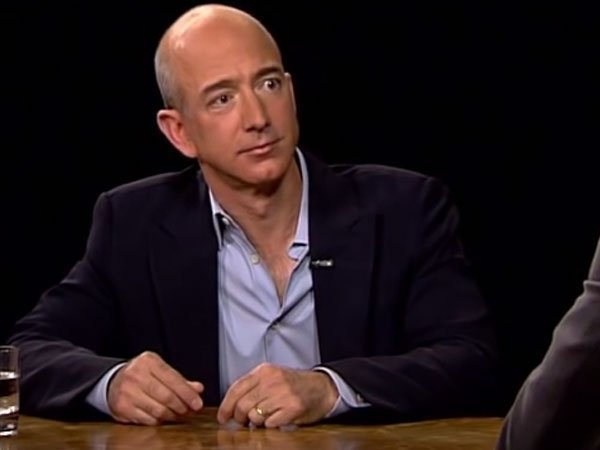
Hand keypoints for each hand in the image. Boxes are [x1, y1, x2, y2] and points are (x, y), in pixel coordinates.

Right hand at [107, 351, 203, 424]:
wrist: (113, 382)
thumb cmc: (141, 375)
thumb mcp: (159, 370)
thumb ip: (179, 379)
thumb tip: (198, 389)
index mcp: (148, 361)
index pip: (173, 378)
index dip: (188, 393)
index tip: (197, 403)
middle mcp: (136, 375)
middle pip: (166, 396)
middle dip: (182, 406)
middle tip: (189, 410)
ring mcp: (128, 392)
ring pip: (158, 409)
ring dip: (172, 415)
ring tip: (178, 414)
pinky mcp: (122, 407)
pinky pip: (148, 419)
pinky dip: (160, 420)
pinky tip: (164, 417)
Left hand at [217, 363, 337, 427]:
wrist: (321, 388)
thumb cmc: (295, 384)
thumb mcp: (272, 377)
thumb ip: (252, 386)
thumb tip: (230, 405)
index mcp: (264, 371)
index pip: (236, 388)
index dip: (226, 406)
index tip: (223, 417)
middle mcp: (272, 380)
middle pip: (243, 405)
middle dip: (239, 417)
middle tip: (243, 421)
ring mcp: (283, 394)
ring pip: (254, 416)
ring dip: (256, 422)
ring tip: (265, 417)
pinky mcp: (292, 408)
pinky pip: (270, 423)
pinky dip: (270, 424)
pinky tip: (277, 418)